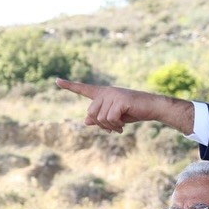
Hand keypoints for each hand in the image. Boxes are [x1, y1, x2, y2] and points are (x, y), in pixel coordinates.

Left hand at [55, 79, 195, 133]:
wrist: (151, 108)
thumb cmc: (133, 112)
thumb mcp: (114, 117)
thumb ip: (100, 118)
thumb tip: (86, 121)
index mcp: (103, 94)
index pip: (83, 89)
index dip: (70, 86)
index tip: (57, 81)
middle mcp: (106, 92)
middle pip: (91, 114)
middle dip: (101, 125)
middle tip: (114, 127)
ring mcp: (112, 95)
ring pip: (100, 118)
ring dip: (110, 127)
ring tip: (119, 126)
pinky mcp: (119, 100)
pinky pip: (109, 119)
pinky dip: (115, 126)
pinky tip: (123, 126)